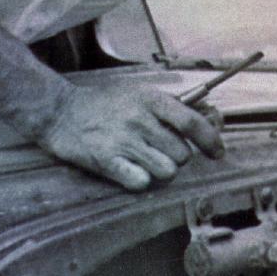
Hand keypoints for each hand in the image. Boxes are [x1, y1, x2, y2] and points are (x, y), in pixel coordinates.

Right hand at [35, 81, 224, 190]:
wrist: (58, 111)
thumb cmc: (102, 103)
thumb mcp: (137, 94)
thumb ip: (169, 106)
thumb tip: (206, 115)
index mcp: (150, 100)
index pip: (192, 121)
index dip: (211, 139)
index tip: (218, 152)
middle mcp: (140, 120)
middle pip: (182, 154)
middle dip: (177, 157)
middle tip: (161, 152)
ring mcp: (123, 141)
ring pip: (166, 171)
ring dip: (161, 171)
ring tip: (145, 162)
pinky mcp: (107, 161)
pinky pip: (141, 182)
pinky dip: (140, 181)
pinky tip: (130, 170)